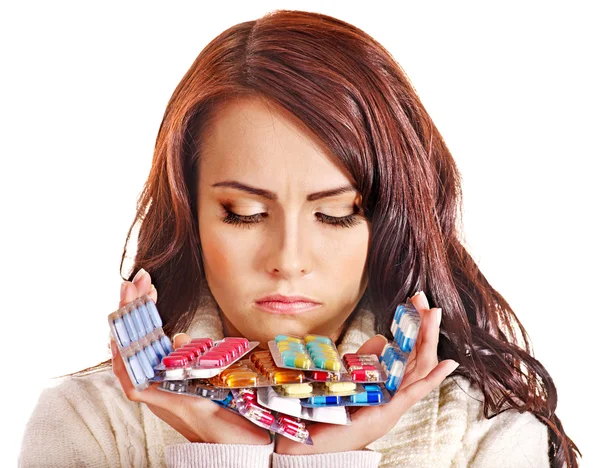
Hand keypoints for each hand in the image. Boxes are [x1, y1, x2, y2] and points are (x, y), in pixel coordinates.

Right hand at [111, 269, 270, 444]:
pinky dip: (122, 360)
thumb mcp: (202, 367)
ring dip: (125, 322)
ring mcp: (152, 387)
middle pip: (134, 335)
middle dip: (132, 304)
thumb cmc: (219, 402)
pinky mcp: (154, 400)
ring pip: (126, 353)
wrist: (230, 433)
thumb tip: (178, 335)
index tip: (148, 281)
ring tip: (128, 294)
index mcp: (164, 365)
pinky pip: (129, 380)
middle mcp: (153, 374)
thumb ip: (187, 351)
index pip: (148, 329)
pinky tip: (119, 339)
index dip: (145, 305)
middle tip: (136, 278)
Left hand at [275, 291, 457, 454]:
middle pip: (417, 357)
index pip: (406, 353)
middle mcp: (394, 395)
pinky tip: (448, 363)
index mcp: (386, 387)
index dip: (414, 329)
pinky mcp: (388, 413)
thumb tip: (382, 337)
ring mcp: (393, 405)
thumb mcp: (349, 375)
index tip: (415, 304)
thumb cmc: (327, 410)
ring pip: (419, 368)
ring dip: (428, 340)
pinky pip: (414, 393)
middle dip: (423, 328)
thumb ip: (366, 359)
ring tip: (433, 315)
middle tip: (424, 301)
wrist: (308, 440)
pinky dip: (433, 378)